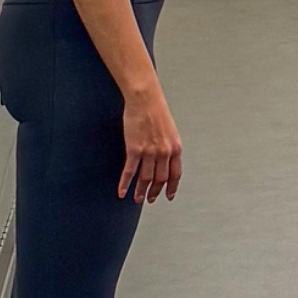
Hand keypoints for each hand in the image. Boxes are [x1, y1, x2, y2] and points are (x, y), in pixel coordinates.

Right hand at [119, 85, 181, 204]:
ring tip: (137, 198)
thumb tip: (166, 158)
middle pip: (160, 180)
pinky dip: (125, 184)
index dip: (172, 188)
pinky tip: (122, 191)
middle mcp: (164, 152)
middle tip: (150, 199)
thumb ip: (169, 145)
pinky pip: (130, 172)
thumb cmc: (156, 109)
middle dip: (155, 192)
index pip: (175, 174)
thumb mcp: (170, 130)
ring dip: (141, 192)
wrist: (145, 98)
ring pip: (145, 179)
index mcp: (175, 148)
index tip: (169, 196)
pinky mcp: (135, 149)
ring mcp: (150, 152)